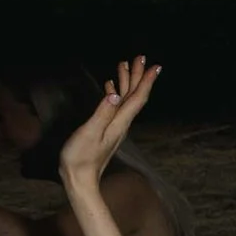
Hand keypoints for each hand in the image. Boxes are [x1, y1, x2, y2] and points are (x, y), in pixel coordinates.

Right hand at [58, 57, 160, 187]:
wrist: (80, 179)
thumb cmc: (81, 157)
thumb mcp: (89, 133)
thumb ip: (101, 113)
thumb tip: (114, 94)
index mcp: (119, 122)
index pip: (137, 98)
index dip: (146, 81)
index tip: (155, 66)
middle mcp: (121, 123)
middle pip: (134, 96)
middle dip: (138, 75)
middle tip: (140, 57)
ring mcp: (114, 126)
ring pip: (124, 99)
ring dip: (127, 81)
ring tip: (124, 64)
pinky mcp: (106, 129)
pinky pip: (114, 106)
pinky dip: (115, 93)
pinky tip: (110, 87)